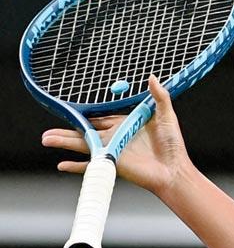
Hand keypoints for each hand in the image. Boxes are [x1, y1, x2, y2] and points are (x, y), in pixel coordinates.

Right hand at [41, 76, 192, 196]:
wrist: (174, 170)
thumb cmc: (172, 145)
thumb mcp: (166, 116)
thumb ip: (159, 97)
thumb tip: (153, 77)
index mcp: (125, 125)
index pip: (101, 119)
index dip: (87, 116)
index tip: (72, 111)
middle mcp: (116, 138)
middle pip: (86, 132)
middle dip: (67, 130)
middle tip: (50, 129)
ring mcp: (112, 152)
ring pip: (82, 145)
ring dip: (63, 142)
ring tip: (46, 139)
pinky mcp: (112, 164)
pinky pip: (90, 166)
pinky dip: (75, 166)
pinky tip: (61, 165)